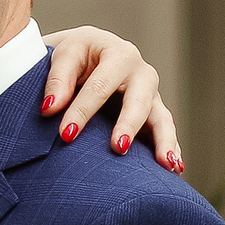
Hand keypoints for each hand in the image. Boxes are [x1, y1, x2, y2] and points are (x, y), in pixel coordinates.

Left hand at [39, 27, 184, 174]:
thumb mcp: (64, 56)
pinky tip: (174, 170)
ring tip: (165, 164)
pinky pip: (166, 134)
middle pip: (139, 100)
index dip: (82, 110)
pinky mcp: (155, 114)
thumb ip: (57, 80)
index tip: (66, 134)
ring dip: (165, 141)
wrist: (91, 55)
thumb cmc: (77, 56)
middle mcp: (141, 74)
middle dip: (129, 124)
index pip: (100, 85)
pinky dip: (172, 151)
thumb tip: (51, 108)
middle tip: (118, 148)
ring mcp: (152, 96)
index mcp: (119, 54)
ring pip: (162, 119)